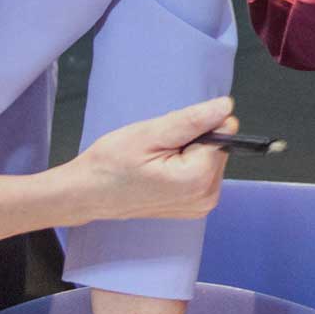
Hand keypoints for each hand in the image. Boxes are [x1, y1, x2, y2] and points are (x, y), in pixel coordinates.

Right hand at [56, 98, 232, 224]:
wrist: (89, 193)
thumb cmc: (110, 164)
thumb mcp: (149, 133)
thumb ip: (192, 120)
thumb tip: (225, 107)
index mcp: (198, 180)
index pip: (224, 132)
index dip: (196, 126)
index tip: (169, 138)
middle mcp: (207, 197)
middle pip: (220, 146)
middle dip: (192, 140)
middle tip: (158, 149)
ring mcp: (202, 205)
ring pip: (211, 157)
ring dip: (188, 151)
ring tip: (157, 160)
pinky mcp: (196, 206)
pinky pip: (203, 171)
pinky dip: (186, 164)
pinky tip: (161, 170)